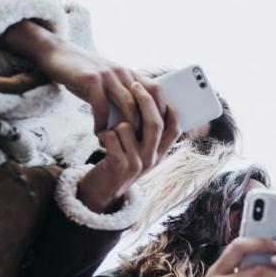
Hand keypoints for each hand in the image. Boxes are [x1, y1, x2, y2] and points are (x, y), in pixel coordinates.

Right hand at [0, 20, 165, 131]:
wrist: (56, 53)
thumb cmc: (83, 74)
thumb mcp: (108, 82)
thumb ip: (122, 97)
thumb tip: (136, 124)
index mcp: (130, 74)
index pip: (157, 91)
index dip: (163, 111)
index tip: (161, 132)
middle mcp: (124, 72)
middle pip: (147, 100)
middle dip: (149, 125)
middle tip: (145, 145)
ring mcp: (108, 75)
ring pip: (129, 104)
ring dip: (128, 127)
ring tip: (123, 143)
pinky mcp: (91, 79)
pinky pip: (102, 106)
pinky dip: (102, 123)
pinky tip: (98, 134)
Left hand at [76, 83, 179, 212]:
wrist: (101, 192)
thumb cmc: (119, 163)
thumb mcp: (139, 152)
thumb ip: (147, 134)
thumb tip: (151, 102)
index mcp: (160, 154)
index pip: (175, 128)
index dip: (170, 109)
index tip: (161, 91)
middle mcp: (152, 159)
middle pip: (155, 123)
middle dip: (144, 100)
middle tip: (134, 85)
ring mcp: (137, 163)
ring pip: (128, 127)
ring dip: (115, 125)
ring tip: (111, 133)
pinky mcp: (119, 165)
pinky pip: (111, 136)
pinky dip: (103, 134)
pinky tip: (101, 141)